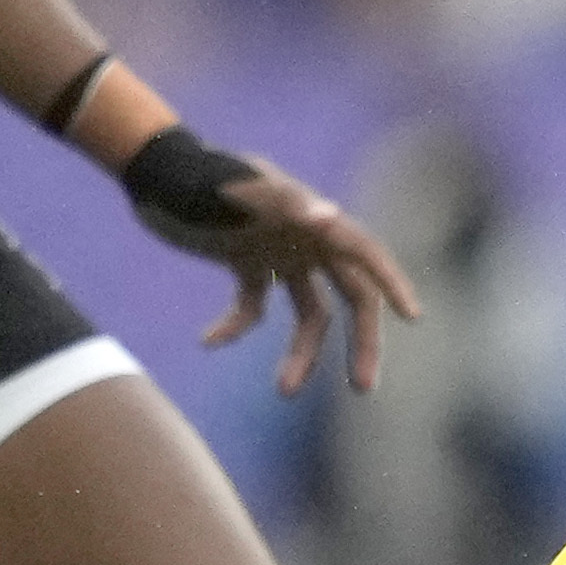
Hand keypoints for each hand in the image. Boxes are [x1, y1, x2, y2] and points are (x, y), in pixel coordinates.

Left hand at [152, 154, 420, 394]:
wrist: (152, 172)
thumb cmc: (195, 178)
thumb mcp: (235, 189)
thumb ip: (280, 202)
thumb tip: (329, 218)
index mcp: (313, 217)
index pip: (365, 252)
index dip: (393, 281)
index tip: (413, 316)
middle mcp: (305, 238)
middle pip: (352, 296)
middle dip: (362, 342)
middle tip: (363, 387)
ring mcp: (278, 253)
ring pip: (311, 314)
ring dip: (303, 354)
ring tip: (285, 391)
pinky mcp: (247, 265)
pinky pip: (256, 308)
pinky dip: (237, 327)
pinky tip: (209, 339)